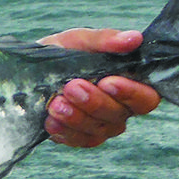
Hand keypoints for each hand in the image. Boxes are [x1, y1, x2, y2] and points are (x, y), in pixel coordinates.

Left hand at [38, 28, 160, 148]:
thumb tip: (134, 38)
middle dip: (95, 102)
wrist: (31, 69)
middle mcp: (120, 108)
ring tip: (56, 103)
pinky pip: (78, 140)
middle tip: (71, 87)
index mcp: (129, 83)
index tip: (107, 82)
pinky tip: (51, 120)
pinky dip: (64, 131)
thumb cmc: (65, 53)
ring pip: (98, 130)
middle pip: (119, 115)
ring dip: (76, 117)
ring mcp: (101, 125)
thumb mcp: (81, 41)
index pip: (147, 97)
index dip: (131, 93)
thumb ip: (106, 40)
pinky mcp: (80, 136)